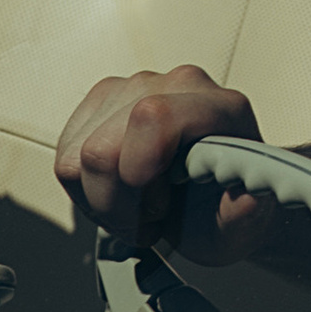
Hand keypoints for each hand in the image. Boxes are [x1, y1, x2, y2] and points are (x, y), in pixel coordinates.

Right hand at [54, 65, 267, 260]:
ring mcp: (135, 87)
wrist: (217, 198)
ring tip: (137, 206)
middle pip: (102, 148)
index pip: (152, 117)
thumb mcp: (243, 226)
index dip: (138, 172)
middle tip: (150, 217)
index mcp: (218, 108)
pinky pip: (65, 154)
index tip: (159, 207)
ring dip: (101, 198)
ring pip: (77, 155)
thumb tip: (245, 200)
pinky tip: (119, 192)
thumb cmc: (226, 206)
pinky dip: (85, 188)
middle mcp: (176, 86)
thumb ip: (245, 213)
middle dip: (118, 202)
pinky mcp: (103, 102)